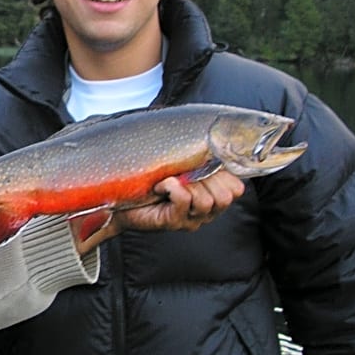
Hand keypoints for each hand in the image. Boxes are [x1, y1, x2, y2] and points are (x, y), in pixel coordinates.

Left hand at [70, 170, 245, 250]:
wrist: (118, 200)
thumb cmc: (148, 179)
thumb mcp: (178, 163)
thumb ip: (197, 155)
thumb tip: (212, 132)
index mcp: (212, 196)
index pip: (237, 188)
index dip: (224, 173)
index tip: (202, 164)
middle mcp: (206, 212)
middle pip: (226, 195)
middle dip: (205, 179)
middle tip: (183, 174)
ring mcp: (191, 220)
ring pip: (207, 200)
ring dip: (186, 184)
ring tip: (167, 182)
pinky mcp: (173, 222)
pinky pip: (185, 201)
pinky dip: (172, 188)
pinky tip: (160, 187)